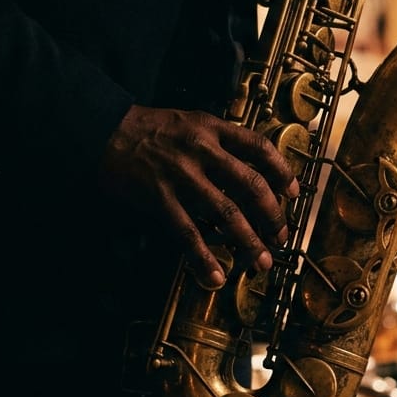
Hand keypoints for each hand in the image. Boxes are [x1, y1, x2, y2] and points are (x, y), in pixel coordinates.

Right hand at [98, 105, 299, 289]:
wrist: (103, 129)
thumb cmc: (147, 128)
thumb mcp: (188, 121)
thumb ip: (217, 141)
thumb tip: (247, 168)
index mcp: (212, 128)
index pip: (258, 147)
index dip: (281, 170)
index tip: (293, 192)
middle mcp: (202, 150)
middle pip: (250, 184)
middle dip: (272, 214)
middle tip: (281, 236)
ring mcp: (182, 175)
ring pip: (226, 212)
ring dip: (248, 241)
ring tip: (261, 261)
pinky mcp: (160, 197)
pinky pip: (188, 232)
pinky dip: (204, 257)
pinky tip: (215, 276)